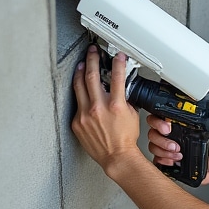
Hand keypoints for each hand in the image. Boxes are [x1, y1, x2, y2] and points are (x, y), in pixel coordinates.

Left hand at [71, 46, 141, 175]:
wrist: (116, 156)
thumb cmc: (125, 139)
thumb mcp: (131, 114)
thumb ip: (124, 98)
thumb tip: (119, 87)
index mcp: (115, 105)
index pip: (117, 76)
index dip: (117, 63)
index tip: (117, 56)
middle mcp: (98, 108)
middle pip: (91, 76)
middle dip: (91, 60)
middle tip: (92, 52)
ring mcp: (85, 115)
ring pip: (78, 86)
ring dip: (80, 72)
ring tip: (81, 65)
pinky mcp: (77, 122)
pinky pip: (77, 104)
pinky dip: (80, 95)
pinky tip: (81, 90)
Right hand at [146, 113, 208, 183]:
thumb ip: (201, 134)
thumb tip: (196, 127)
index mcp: (178, 127)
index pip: (159, 118)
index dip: (159, 122)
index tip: (167, 129)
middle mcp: (169, 136)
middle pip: (152, 133)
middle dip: (162, 140)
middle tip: (175, 146)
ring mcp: (165, 149)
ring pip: (153, 146)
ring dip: (164, 152)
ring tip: (178, 156)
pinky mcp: (165, 161)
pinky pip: (156, 160)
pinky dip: (162, 161)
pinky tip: (172, 163)